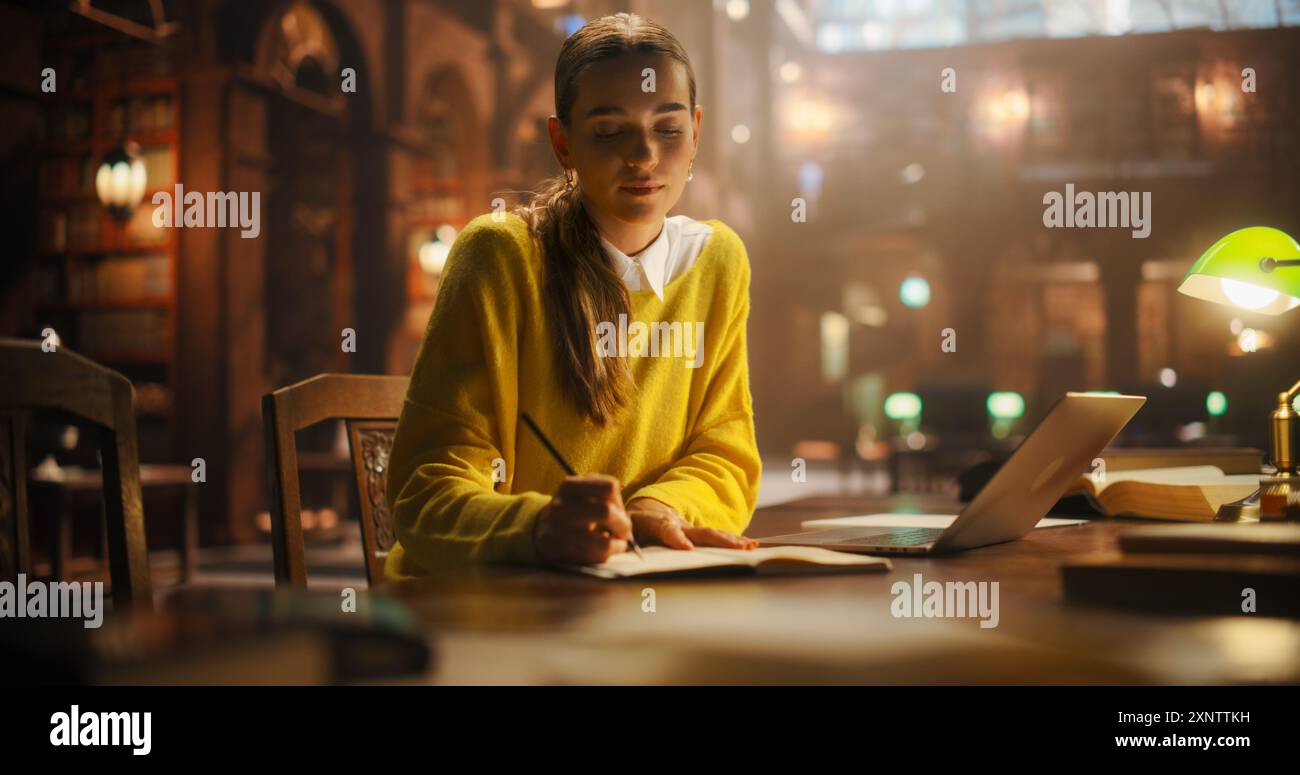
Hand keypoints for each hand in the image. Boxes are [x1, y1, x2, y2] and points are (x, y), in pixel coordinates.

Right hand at [533, 474, 632, 564]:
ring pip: (603, 544)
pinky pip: (594, 558)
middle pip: (606, 512)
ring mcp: (561, 532)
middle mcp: (563, 507)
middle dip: (623, 525)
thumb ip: (603, 495)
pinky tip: (602, 551)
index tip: (618, 510)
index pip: (609, 487)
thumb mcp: (580, 491)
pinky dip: (605, 556)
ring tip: (617, 544)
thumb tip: (626, 522)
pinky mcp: (563, 553)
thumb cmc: (571, 509)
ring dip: (617, 546)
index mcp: (570, 487)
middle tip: (625, 531)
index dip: (620, 501)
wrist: (540, 529)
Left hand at [626, 497, 757, 550]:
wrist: (641, 510)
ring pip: (711, 534)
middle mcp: (675, 523)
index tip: (687, 549)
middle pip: (699, 532)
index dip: (676, 538)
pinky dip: (732, 542)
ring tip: (750, 547)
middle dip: (718, 540)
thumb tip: (619, 549)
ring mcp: (687, 529)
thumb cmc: (626, 525)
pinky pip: (714, 539)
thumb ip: (619, 541)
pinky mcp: (695, 535)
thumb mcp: (617, 532)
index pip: (666, 529)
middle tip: (738, 548)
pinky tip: (750, 546)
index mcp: (652, 522)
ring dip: (731, 541)